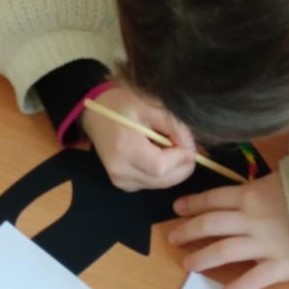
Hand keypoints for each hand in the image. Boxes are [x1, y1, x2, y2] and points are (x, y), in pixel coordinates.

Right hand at [81, 79, 198, 191]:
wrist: (95, 113)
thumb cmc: (122, 103)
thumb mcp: (150, 105)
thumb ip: (174, 126)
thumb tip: (193, 149)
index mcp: (124, 148)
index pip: (161, 166)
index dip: (181, 157)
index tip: (189, 141)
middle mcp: (120, 171)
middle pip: (164, 180)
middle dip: (182, 165)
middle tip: (186, 144)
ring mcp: (120, 181)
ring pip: (161, 184)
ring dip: (174, 169)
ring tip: (169, 145)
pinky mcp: (123, 185)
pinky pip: (153, 184)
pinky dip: (163, 172)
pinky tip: (157, 153)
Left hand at [167, 172, 288, 288]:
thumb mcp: (285, 178)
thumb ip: (263, 186)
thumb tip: (252, 187)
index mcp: (251, 194)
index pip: (214, 198)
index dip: (193, 204)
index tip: (177, 208)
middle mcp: (251, 218)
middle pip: (210, 224)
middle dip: (188, 231)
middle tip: (172, 237)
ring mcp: (263, 242)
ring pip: (222, 251)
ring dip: (202, 258)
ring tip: (187, 264)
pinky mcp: (279, 264)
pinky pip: (252, 279)